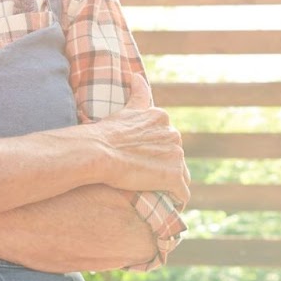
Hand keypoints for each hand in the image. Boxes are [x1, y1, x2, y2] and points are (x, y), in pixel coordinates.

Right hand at [83, 73, 189, 205]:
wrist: (98, 152)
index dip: (158, 152)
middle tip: (148, 180)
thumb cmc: (105, 133)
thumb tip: (136, 75)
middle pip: (175, 156)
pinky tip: (168, 205)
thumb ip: (137, 93)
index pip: (167, 138)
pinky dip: (177, 200)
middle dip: (166, 167)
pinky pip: (182, 193)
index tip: (145, 161)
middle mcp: (173, 134)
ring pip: (181, 175)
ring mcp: (175, 155)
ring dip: (172, 184)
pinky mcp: (173, 176)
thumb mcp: (125, 108)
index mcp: (162, 118)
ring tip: (159, 195)